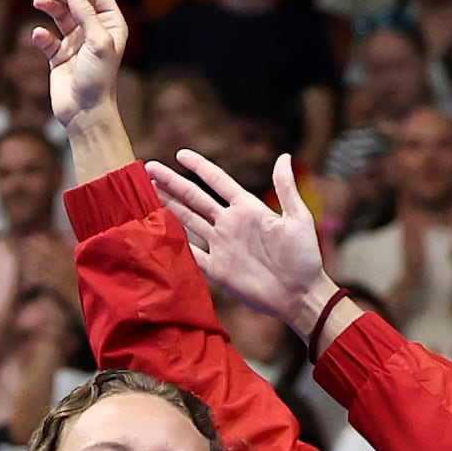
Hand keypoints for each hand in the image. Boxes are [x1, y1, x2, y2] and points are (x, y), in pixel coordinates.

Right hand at [154, 148, 335, 336]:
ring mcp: (221, 246)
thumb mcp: (298, 219)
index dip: (199, 167)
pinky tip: (157, 230)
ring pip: (187, 220)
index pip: (217, 181)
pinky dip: (174, 242)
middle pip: (195, 198)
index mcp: (247, 208)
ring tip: (147, 191)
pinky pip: (191, 252)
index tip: (180, 154)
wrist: (301, 296)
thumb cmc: (304, 257)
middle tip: (149, 168)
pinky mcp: (217, 269)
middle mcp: (230, 224)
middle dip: (172, 183)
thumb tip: (283, 156)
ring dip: (168, 206)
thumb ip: (286, 189)